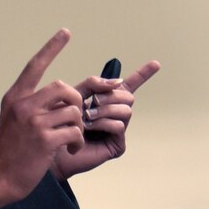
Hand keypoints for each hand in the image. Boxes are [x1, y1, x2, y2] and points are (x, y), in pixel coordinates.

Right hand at [0, 30, 85, 207]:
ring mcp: (34, 122)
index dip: (52, 47)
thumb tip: (59, 93)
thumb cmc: (10, 150)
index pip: (35, 65)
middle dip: (77, 100)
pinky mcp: (45, 140)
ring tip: (73, 139)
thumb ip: (32, 104)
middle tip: (78, 116)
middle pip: (63, 87)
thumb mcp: (13, 119)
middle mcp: (23, 106)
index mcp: (15, 98)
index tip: (66, 32)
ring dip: (79, 126)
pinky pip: (75, 131)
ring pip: (73, 111)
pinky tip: (71, 149)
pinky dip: (78, 141)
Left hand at [53, 59, 159, 179]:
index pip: (130, 84)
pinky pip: (119, 126)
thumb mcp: (76, 94)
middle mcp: (115, 114)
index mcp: (108, 100)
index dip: (143, 73)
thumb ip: (95, 83)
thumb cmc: (61, 121)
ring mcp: (117, 130)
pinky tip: (90, 129)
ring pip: (126, 110)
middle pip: (128, 96)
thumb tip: (118, 81)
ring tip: (87, 117)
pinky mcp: (117, 144)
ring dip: (105, 110)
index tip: (156, 64)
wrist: (53, 144)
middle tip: (92, 103)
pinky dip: (104, 124)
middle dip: (110, 96)